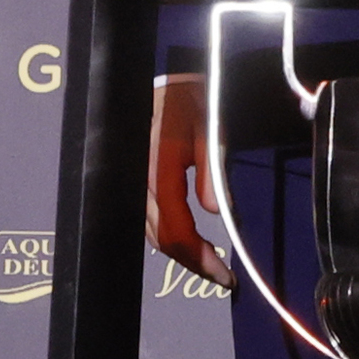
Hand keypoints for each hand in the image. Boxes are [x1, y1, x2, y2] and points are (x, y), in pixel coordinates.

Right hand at [144, 75, 230, 288]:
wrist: (163, 82)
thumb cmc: (189, 101)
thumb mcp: (208, 130)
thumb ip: (211, 171)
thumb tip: (218, 213)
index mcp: (156, 171)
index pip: (177, 230)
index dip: (201, 259)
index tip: (226, 276)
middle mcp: (138, 183)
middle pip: (162, 239)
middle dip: (192, 263)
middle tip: (222, 277)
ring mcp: (131, 185)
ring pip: (152, 234)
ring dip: (180, 253)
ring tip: (209, 264)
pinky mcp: (132, 183)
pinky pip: (147, 221)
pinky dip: (167, 237)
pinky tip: (186, 242)